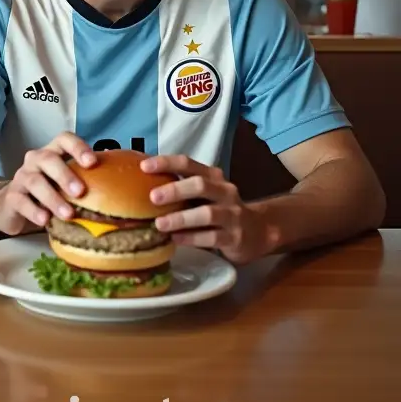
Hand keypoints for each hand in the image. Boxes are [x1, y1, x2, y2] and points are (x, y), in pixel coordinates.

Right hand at [0, 132, 98, 234]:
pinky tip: (45, 220)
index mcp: (53, 153)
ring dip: (53, 198)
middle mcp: (35, 160)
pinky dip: (34, 211)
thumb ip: (87, 181)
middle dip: (65, 175)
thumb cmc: (48, 192)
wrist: (13, 206)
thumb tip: (124, 185)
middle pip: (48, 159)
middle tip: (81, 192)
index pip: (64, 139)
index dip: (78, 147)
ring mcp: (21, 177)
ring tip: (68, 214)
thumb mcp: (65, 183)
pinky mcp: (11, 197)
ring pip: (35, 182)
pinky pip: (21, 201)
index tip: (93, 162)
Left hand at [141, 154, 275, 263]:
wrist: (260, 231)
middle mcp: (224, 192)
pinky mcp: (235, 238)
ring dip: (181, 218)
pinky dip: (192, 238)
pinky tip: (176, 239)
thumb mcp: (205, 194)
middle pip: (200, 185)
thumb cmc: (221, 209)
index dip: (166, 163)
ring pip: (207, 213)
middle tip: (152, 197)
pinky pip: (212, 237)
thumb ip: (182, 187)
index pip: (188, 163)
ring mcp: (233, 215)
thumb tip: (141, 185)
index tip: (144, 166)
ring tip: (160, 224)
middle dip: (175, 190)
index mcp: (213, 177)